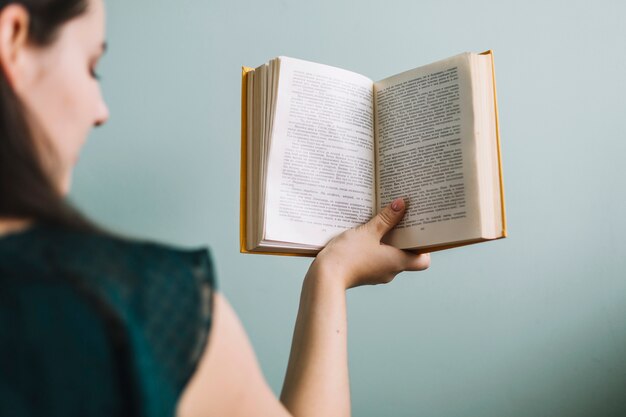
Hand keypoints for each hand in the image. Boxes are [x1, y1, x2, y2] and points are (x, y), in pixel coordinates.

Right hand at [309, 198, 429, 288]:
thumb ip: (386, 219)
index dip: (424, 247)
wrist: (324, 277)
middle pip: (405, 255)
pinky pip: (374, 259)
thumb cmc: (348, 256)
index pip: (422, 261)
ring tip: (381, 223)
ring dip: (386, 242)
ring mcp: (376, 274)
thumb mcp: (368, 232)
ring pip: (388, 256)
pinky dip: (373, 248)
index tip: (419, 231)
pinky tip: (364, 234)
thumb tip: (402, 205)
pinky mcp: (363, 273)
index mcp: (397, 262)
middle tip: (401, 220)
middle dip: (403, 238)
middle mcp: (390, 271)